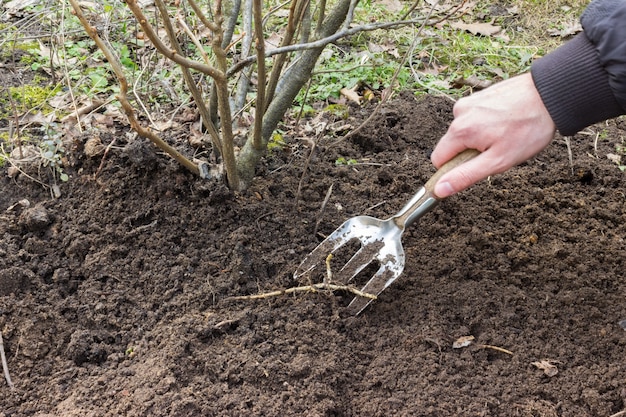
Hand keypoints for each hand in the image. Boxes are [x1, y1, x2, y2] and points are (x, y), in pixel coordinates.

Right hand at [430, 73, 555, 197]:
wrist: (550, 94)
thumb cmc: (528, 128)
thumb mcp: (498, 161)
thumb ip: (465, 176)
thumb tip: (439, 189)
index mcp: (460, 131)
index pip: (438, 160)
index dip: (454, 169)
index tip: (476, 167)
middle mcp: (459, 113)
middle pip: (451, 144)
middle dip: (469, 152)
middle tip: (498, 150)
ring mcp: (469, 101)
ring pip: (463, 131)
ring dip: (478, 137)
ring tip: (505, 134)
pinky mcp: (479, 95)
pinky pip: (473, 117)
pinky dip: (485, 123)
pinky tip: (506, 121)